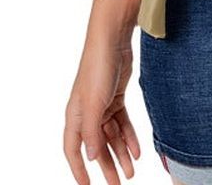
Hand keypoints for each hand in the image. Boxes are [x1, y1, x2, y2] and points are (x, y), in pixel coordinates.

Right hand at [64, 38, 141, 183]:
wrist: (113, 40)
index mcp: (75, 116)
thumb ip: (92, 131)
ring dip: (121, 154)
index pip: (73, 149)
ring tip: (131, 172)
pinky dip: (129, 136)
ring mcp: (102, 105)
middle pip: (97, 146)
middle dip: (106, 166)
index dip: (78, 169)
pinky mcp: (116, 97)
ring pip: (112, 136)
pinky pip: (122, 123)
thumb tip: (92, 157)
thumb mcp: (94, 103)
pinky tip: (137, 151)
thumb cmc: (97, 67)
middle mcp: (87, 113)